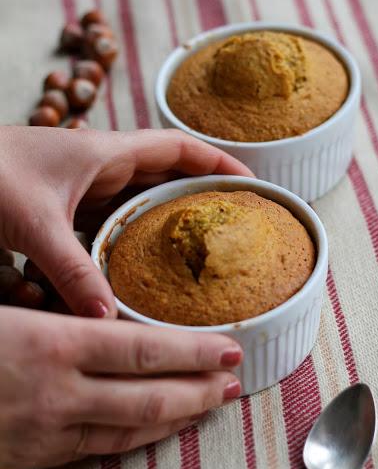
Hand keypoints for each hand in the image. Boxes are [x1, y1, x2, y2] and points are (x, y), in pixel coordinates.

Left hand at [0, 126, 251, 316]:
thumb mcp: (35, 222)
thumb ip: (71, 269)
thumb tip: (107, 320)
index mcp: (107, 153)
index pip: (179, 148)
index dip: (218, 161)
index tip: (251, 182)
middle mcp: (103, 166)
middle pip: (168, 176)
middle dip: (201, 196)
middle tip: (234, 227)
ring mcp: (86, 185)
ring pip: (142, 201)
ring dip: (169, 219)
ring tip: (201, 250)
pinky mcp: (69, 204)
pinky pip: (114, 219)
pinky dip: (134, 236)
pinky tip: (143, 264)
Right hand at [0, 307, 241, 468]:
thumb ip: (47, 309)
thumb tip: (88, 308)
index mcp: (53, 345)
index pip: (144, 349)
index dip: (193, 351)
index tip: (227, 347)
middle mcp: (60, 392)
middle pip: (149, 392)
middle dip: (198, 387)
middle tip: (234, 381)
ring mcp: (48, 431)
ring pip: (129, 427)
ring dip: (176, 417)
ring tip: (208, 406)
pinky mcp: (33, 457)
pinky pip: (97, 447)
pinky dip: (133, 438)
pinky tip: (153, 431)